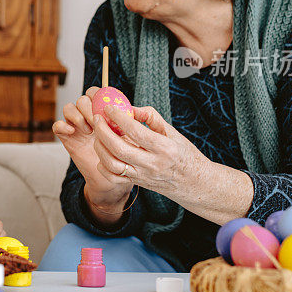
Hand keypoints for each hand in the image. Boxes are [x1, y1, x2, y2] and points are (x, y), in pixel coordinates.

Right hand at [53, 87, 132, 201]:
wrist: (113, 178)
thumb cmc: (124, 157)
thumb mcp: (133, 137)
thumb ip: (134, 123)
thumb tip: (135, 111)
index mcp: (102, 112)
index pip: (95, 92)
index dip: (98, 95)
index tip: (106, 108)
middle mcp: (88, 116)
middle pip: (82, 99)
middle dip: (88, 107)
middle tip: (97, 121)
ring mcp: (76, 126)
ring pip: (68, 108)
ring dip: (77, 116)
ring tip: (89, 130)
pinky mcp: (67, 138)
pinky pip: (57, 125)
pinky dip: (62, 125)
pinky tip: (73, 132)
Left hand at [93, 105, 209, 198]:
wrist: (194, 183)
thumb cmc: (184, 154)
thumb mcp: (173, 132)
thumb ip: (151, 117)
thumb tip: (130, 108)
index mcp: (164, 148)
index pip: (136, 131)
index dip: (119, 117)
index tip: (109, 107)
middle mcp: (152, 164)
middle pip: (119, 148)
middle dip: (103, 131)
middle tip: (98, 118)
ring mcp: (143, 176)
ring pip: (112, 164)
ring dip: (100, 147)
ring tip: (99, 134)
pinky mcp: (136, 183)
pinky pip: (113, 177)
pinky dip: (103, 164)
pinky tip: (104, 151)